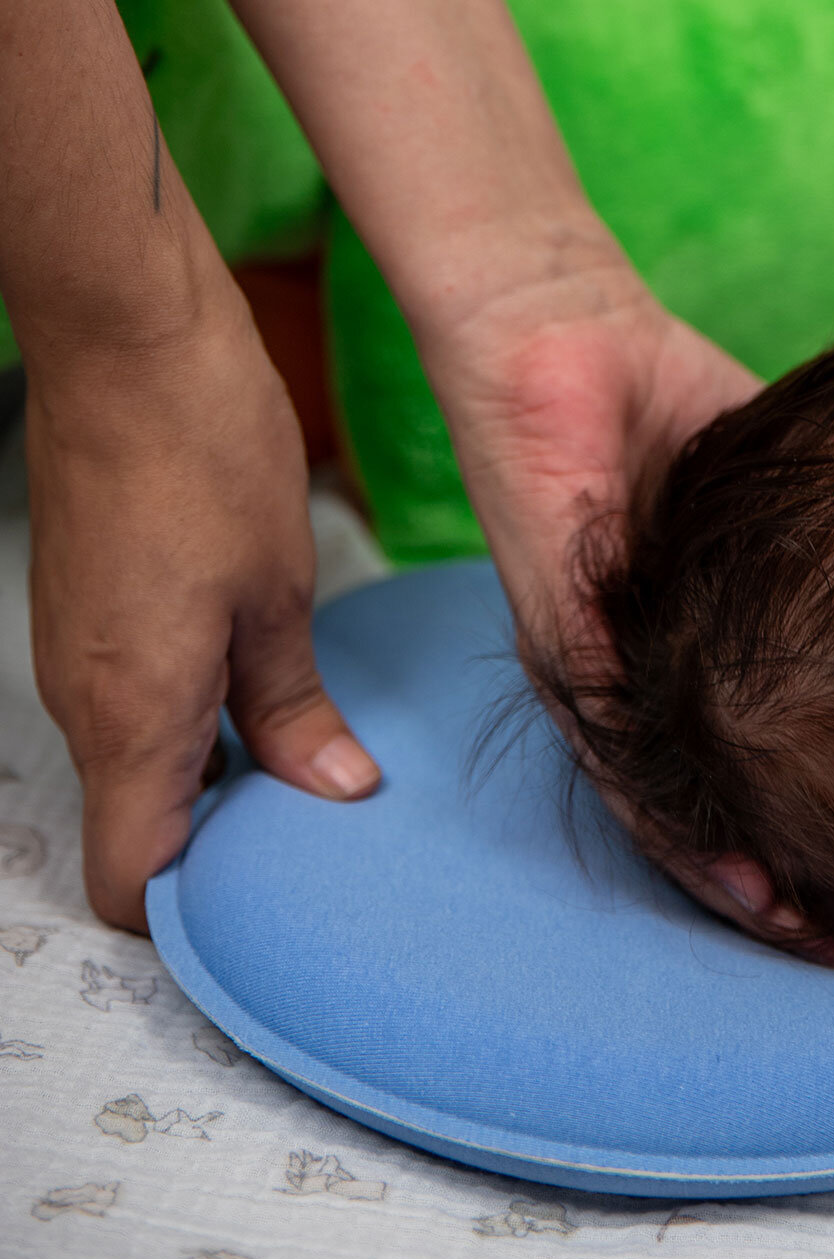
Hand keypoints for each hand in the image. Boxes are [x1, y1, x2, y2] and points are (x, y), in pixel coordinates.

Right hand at [27, 297, 379, 932]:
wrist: (127, 344)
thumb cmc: (204, 457)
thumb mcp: (278, 595)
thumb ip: (294, 708)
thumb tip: (332, 791)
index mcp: (133, 716)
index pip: (128, 877)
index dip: (190, 913)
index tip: (271, 902)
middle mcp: (86, 701)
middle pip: (138, 822)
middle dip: (223, 838)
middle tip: (320, 822)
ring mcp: (76, 653)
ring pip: (140, 760)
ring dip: (216, 771)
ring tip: (312, 752)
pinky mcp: (87, 612)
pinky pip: (133, 702)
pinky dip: (194, 717)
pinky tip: (267, 683)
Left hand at [413, 247, 833, 967]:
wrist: (557, 315)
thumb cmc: (646, 387)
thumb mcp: (754, 478)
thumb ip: (799, 540)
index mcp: (661, 644)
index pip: (726, 758)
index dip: (784, 829)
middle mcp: (614, 671)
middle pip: (684, 805)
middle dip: (758, 884)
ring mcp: (581, 655)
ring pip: (646, 796)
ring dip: (717, 869)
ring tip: (791, 923)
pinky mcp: (557, 619)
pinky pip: (611, 727)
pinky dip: (667, 800)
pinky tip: (728, 854)